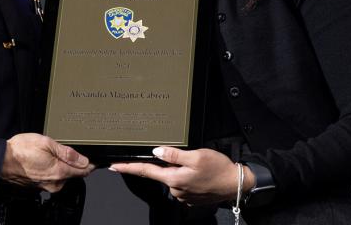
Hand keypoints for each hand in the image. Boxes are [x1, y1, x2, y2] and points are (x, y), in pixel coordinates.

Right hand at [0, 133, 94, 192]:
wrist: (0, 162)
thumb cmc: (20, 151)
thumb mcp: (46, 143)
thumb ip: (67, 152)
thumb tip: (83, 159)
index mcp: (60, 172)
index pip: (84, 170)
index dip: (90, 163)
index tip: (93, 157)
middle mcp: (55, 183)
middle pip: (73, 174)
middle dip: (73, 162)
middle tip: (64, 149)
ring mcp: (46, 186)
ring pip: (62, 176)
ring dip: (60, 166)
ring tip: (50, 152)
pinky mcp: (38, 186)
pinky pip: (50, 178)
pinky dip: (50, 170)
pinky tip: (41, 160)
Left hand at [110, 146, 243, 205]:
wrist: (236, 185)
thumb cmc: (218, 169)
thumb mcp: (197, 155)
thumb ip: (174, 154)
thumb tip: (156, 152)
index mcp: (174, 178)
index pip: (145, 171)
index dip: (128, 168)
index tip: (114, 166)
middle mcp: (175, 189)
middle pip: (162, 172)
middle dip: (168, 164)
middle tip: (186, 157)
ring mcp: (183, 195)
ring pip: (173, 177)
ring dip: (179, 170)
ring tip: (198, 165)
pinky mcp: (191, 197)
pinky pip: (183, 183)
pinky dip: (187, 176)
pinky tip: (200, 173)